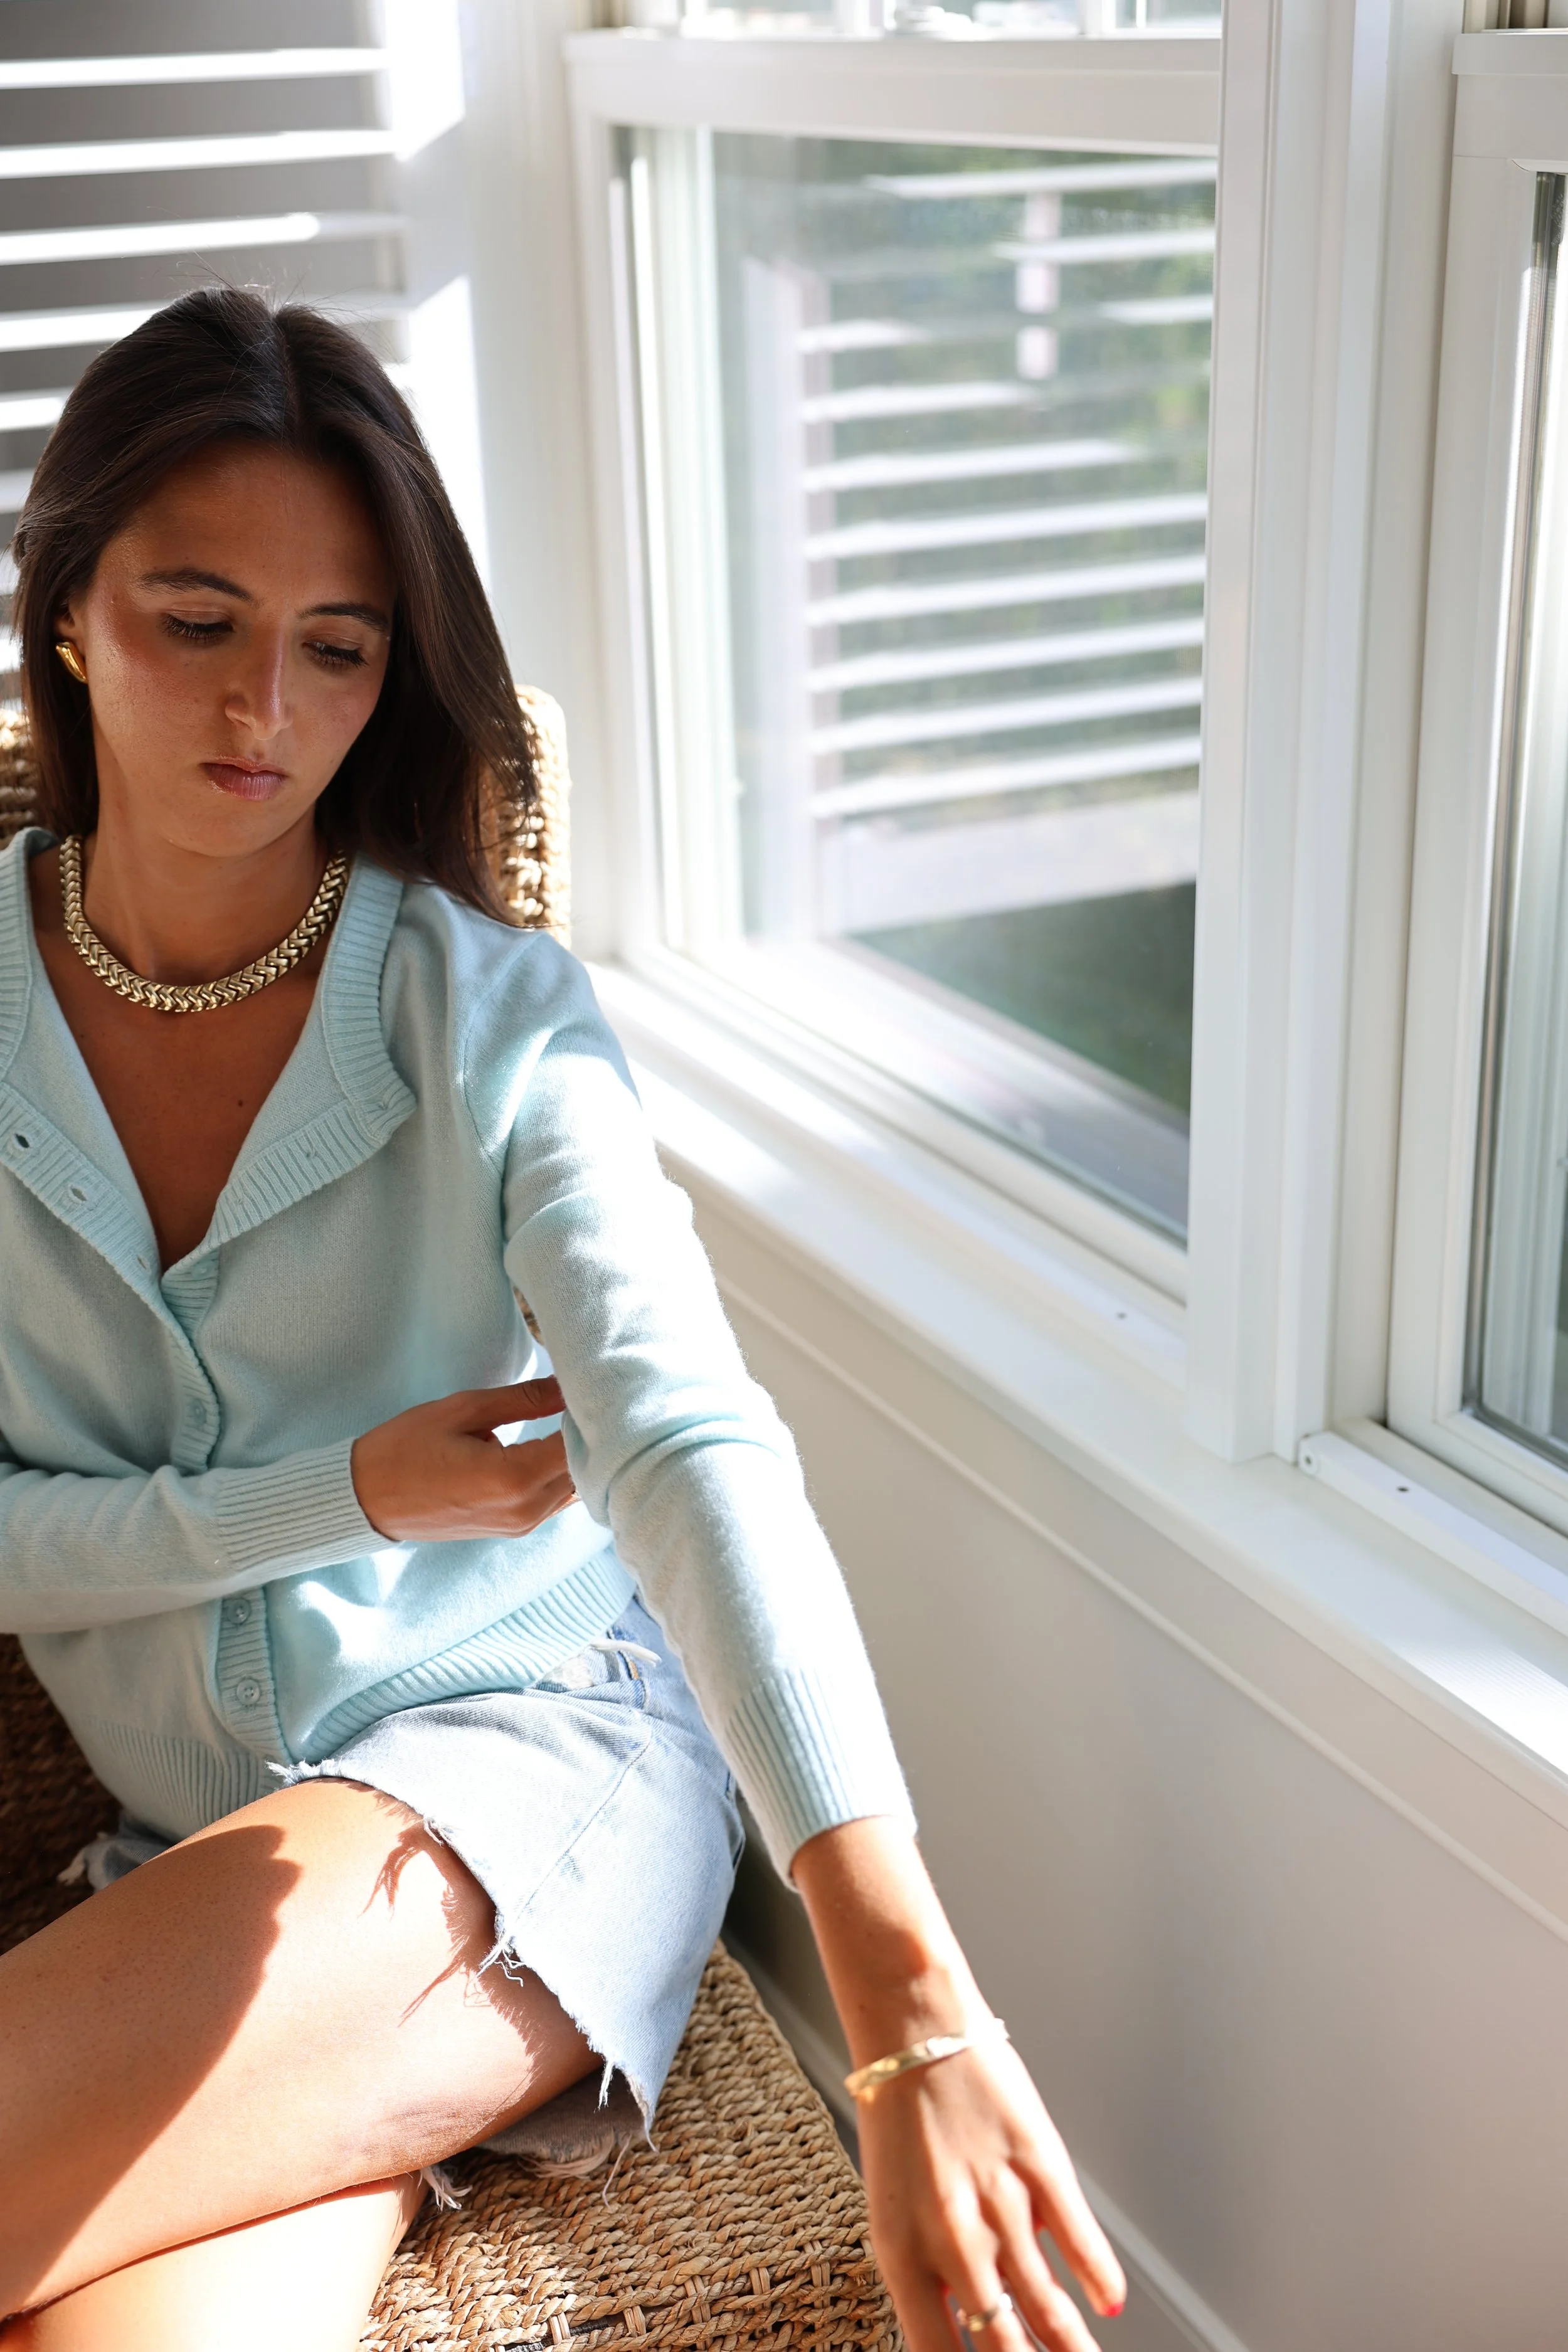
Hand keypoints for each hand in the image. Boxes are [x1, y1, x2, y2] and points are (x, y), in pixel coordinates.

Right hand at [351, 1379, 576, 1543]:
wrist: (366, 1499)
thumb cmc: (405, 1448)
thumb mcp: (463, 1410)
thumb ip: (524, 1398)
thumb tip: (568, 1383)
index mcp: (513, 1479)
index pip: (578, 1445)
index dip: (592, 1415)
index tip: (594, 1387)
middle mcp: (525, 1510)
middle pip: (584, 1470)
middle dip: (591, 1435)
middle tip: (590, 1397)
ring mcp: (521, 1525)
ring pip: (574, 1487)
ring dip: (578, 1456)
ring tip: (574, 1417)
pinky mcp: (515, 1529)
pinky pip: (556, 1499)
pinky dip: (563, 1474)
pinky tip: (556, 1443)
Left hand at [856, 2031, 1123, 2351]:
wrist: (913, 2027)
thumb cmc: (899, 2117)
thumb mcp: (894, 2208)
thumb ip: (934, 2271)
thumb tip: (983, 2318)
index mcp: (903, 2256)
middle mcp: (952, 2241)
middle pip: (1006, 2347)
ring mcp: (1001, 2204)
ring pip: (1049, 2306)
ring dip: (1073, 2348)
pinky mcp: (1040, 2164)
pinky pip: (1078, 2238)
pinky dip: (1098, 2279)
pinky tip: (1107, 2304)